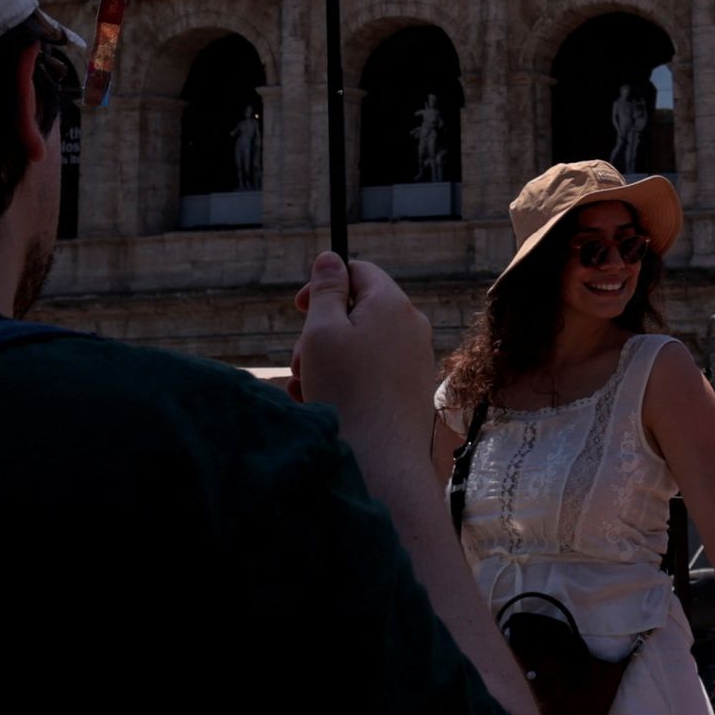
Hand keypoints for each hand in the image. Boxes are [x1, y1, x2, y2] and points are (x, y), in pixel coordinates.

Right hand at [291, 253, 431, 438]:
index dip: (325, 284)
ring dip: (326, 361)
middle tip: (299, 360)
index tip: (299, 308)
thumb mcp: (323, 329)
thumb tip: (330, 258)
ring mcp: (414, 360)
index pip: (358, 272)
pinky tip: (322, 404)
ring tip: (306, 388)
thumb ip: (326, 289)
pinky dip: (345, 382)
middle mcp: (411, 327)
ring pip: (360, 346)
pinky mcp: (410, 389)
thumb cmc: (346, 389)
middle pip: (357, 312)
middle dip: (320, 332)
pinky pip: (371, 373)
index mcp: (392, 303)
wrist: (380, 457)